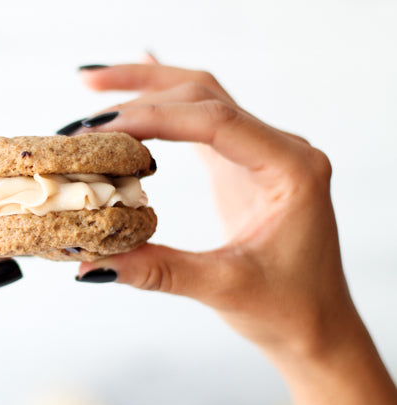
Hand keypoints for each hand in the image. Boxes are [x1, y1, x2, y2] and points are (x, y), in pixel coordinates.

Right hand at [72, 64, 358, 363]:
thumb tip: (93, 262)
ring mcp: (263, 153)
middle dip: (141, 98)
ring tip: (92, 84)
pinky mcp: (244, 166)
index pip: (215, 120)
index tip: (102, 129)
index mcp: (291, 169)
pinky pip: (202, 120)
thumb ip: (160, 270)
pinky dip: (166, 104)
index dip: (154, 118)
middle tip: (84, 119)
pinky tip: (138, 77)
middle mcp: (281, 149)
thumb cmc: (291, 309)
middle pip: (204, 96)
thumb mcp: (225, 289)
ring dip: (148, 89)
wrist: (320, 327)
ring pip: (201, 100)